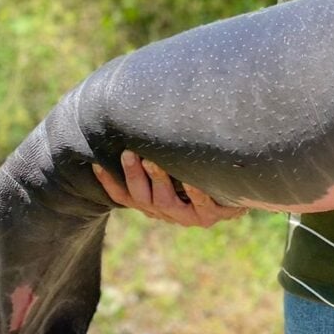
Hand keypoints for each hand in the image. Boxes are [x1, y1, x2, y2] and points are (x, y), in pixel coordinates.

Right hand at [92, 150, 247, 226]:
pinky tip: (193, 180)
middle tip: (129, 153)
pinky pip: (201, 205)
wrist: (236, 197)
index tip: (96, 164)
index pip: (124, 196)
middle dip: (133, 175)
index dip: (109, 184)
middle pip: (141, 198)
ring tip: (154, 162)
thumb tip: (135, 117)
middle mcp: (166, 212)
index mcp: (153, 203)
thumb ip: (156, 153)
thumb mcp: (174, 166)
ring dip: (159, 181)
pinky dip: (195, 192)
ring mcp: (187, 216)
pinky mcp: (210, 216)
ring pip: (165, 202)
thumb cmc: (199, 174)